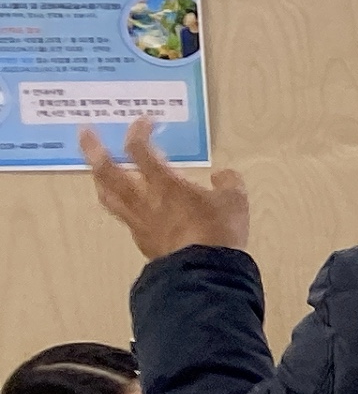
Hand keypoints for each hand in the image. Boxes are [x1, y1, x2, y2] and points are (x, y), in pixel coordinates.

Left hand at [79, 118, 249, 258]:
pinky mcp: (141, 238)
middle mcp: (143, 198)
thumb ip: (228, 183)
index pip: (140, 149)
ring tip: (97, 169)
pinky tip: (127, 202)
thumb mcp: (235, 201)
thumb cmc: (218, 232)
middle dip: (93, 148)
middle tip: (86, 132)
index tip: (146, 121)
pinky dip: (119, 202)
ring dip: (98, 177)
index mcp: (164, 183)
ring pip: (107, 194)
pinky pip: (123, 215)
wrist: (205, 272)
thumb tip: (223, 175)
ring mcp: (138, 220)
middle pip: (107, 170)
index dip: (139, 130)